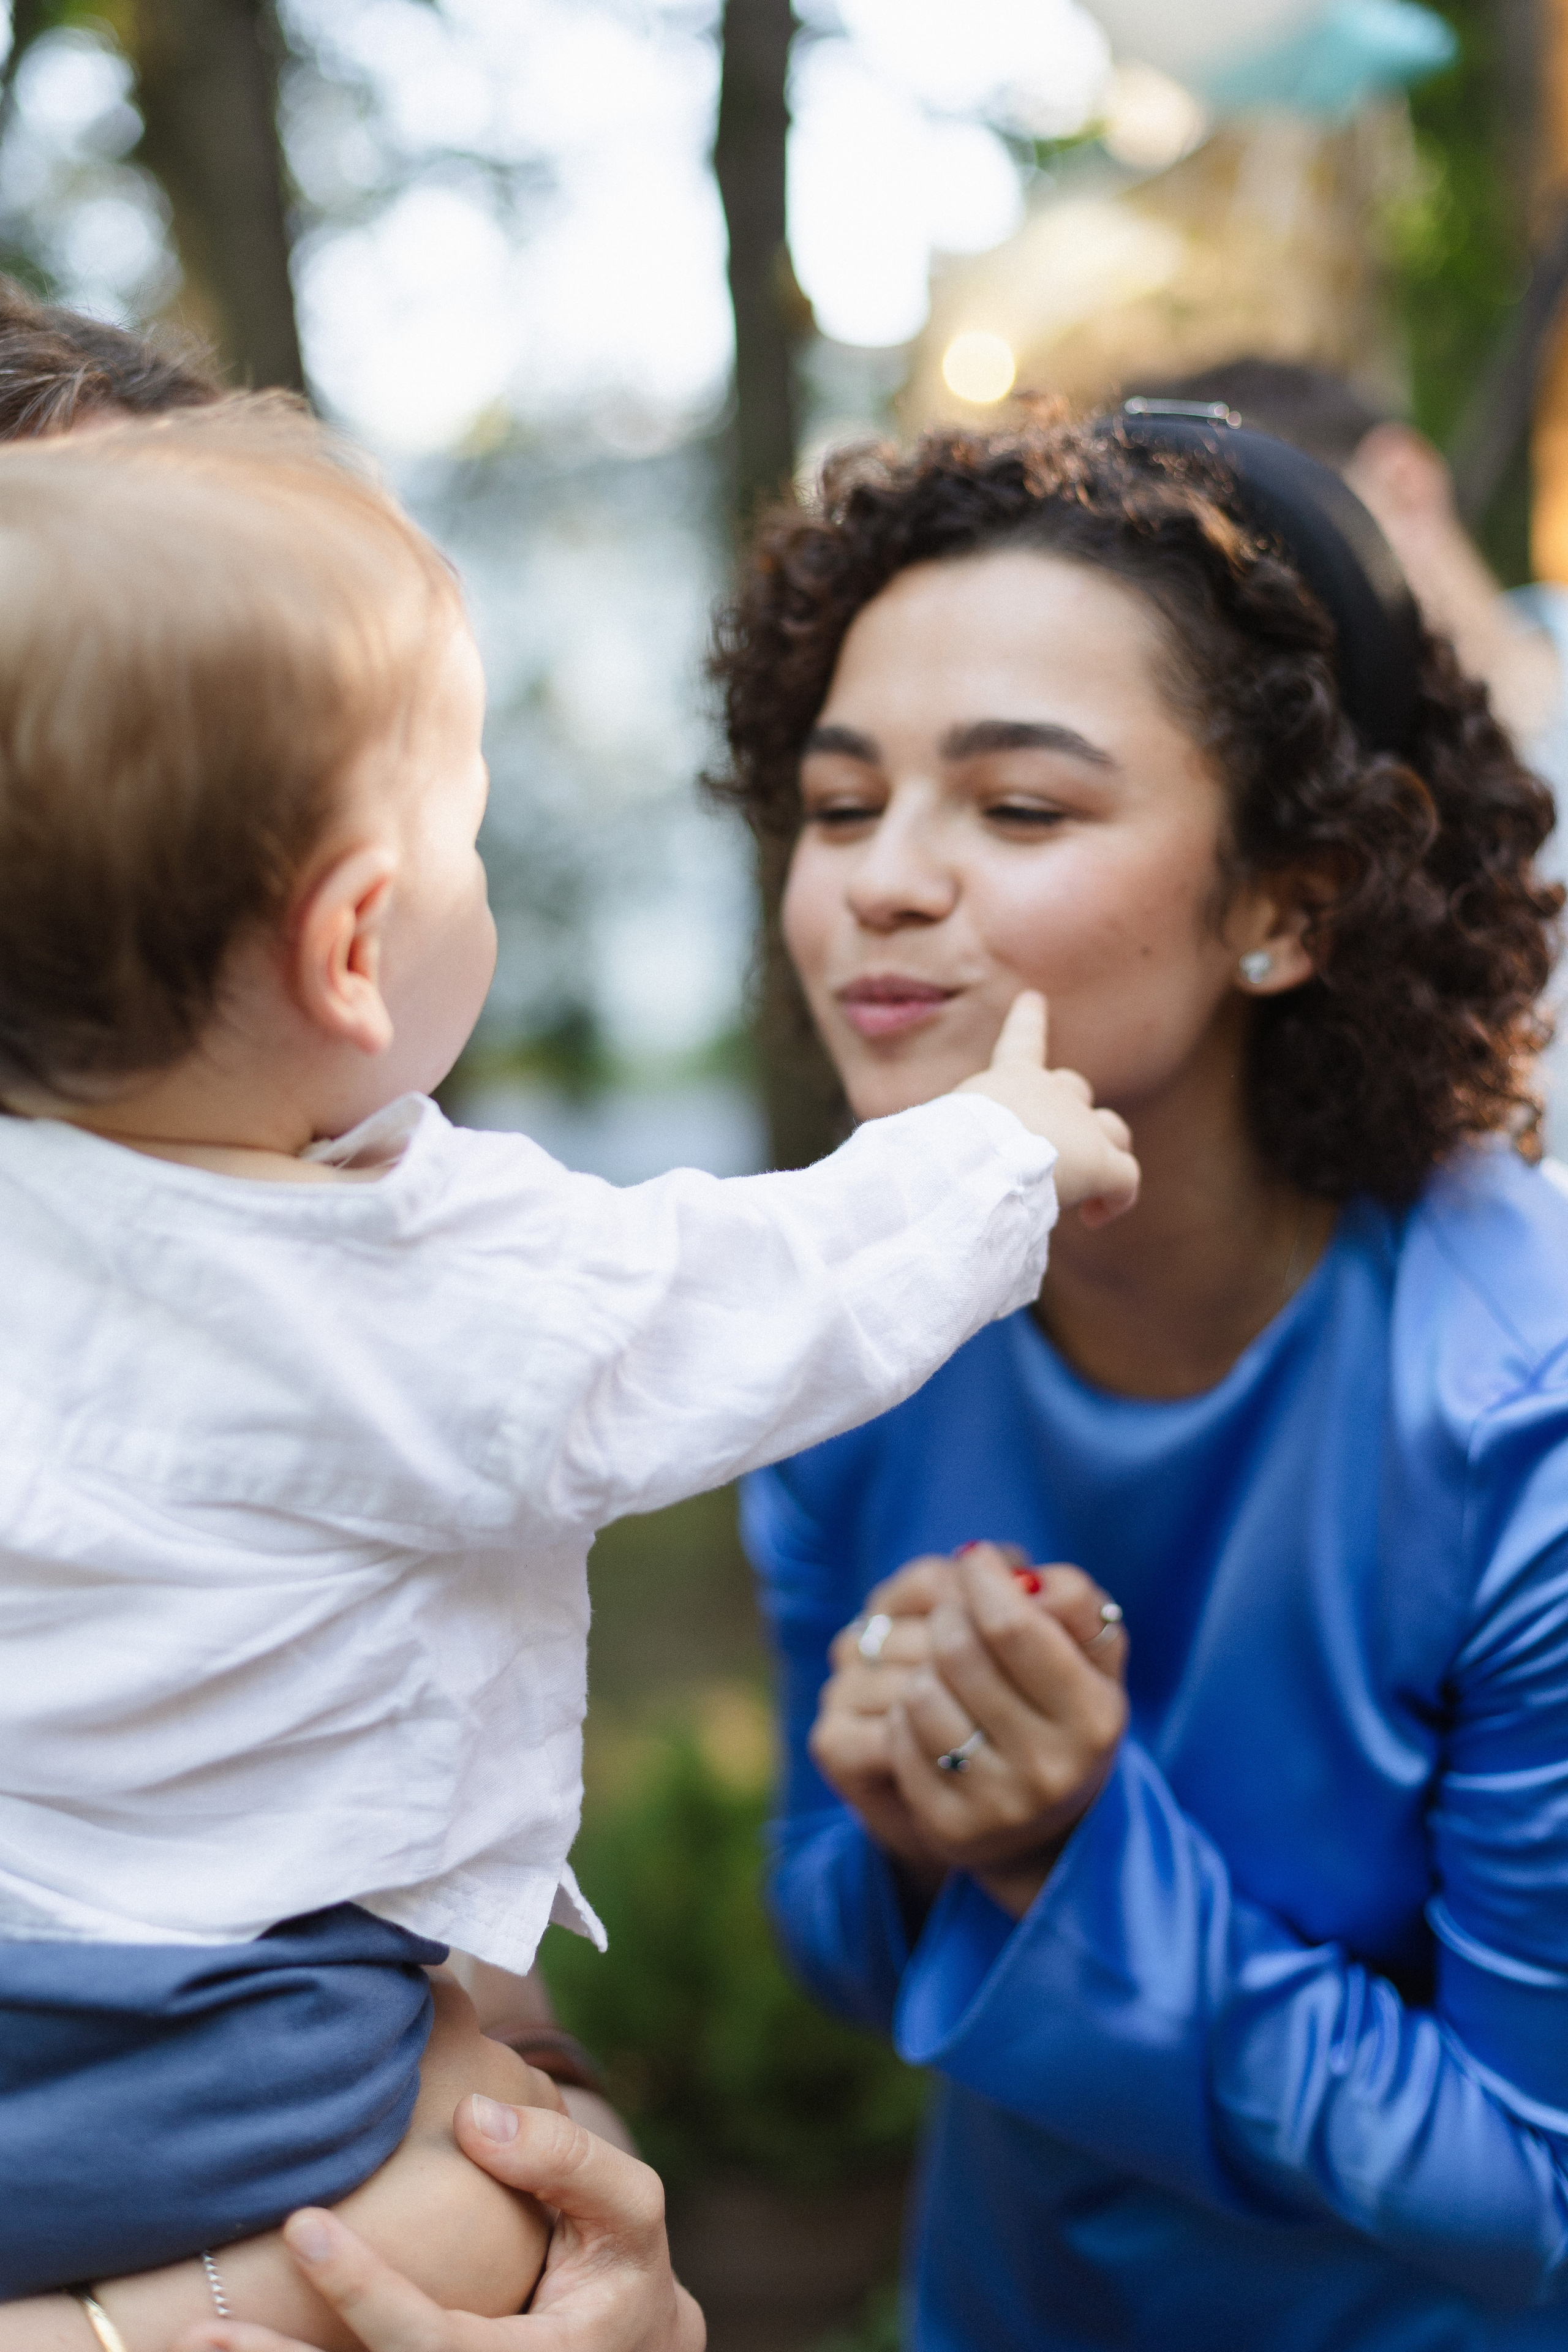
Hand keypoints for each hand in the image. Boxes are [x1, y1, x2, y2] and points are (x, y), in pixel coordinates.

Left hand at [172, 2101, 703, 2351]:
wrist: (626, 2351)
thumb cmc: (621, 2265)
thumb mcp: (627, 2210)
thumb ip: (565, 2157)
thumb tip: (471, 2116)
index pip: (437, 2344)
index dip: (367, 2294)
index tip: (304, 2224)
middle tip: (197, 2329)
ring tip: (186, 2343)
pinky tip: (229, 2341)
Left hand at [813, 1545, 1127, 1916]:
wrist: (1053, 1820)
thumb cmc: (1069, 1706)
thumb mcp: (1093, 1652)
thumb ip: (1069, 1598)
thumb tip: (1006, 1570)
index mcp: (1093, 1718)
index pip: (1013, 1627)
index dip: (982, 1580)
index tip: (975, 1560)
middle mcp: (1049, 1769)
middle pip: (957, 1653)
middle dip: (949, 1615)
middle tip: (955, 1611)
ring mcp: (997, 1805)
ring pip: (920, 1693)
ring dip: (925, 1665)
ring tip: (946, 1669)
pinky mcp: (948, 1828)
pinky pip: (899, 1739)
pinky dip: (908, 1713)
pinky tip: (935, 1714)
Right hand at [956, 992, 1137, 1226]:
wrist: (976, 1166)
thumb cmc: (945, 1155)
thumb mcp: (939, 1134)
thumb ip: (948, 1140)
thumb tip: (921, 1171)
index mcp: (1005, 1079)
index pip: (1020, 1039)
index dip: (1027, 1020)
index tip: (1034, 999)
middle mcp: (1050, 1091)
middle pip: (1073, 1088)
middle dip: (1070, 1114)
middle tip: (1052, 1153)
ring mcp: (1082, 1125)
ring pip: (1112, 1130)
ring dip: (1103, 1152)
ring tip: (1086, 1189)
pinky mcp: (1103, 1162)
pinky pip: (1126, 1180)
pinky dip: (1115, 1200)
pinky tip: (1093, 1218)